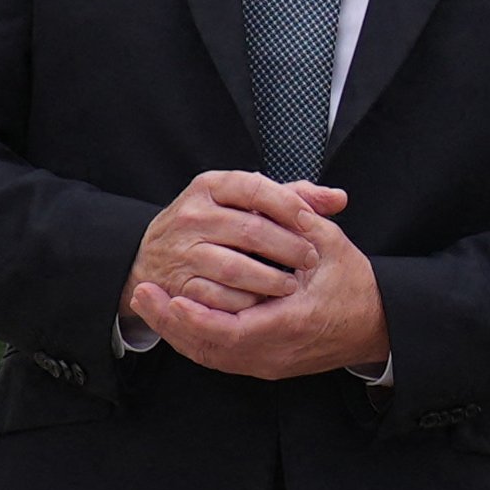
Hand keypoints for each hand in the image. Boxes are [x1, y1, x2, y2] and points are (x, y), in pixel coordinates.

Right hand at [128, 171, 338, 320]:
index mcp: (210, 186)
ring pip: (234, 266)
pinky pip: (218, 297)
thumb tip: (338, 198)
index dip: (289, 206)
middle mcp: (192, 214)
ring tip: (291, 285)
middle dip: (287, 248)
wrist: (151, 257)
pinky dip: (244, 302)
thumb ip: (290, 198)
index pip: (256, 187)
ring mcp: (181, 250)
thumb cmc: (211, 227)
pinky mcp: (178, 284)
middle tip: (310, 260)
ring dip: (270, 279)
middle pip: (250, 230)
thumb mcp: (242, 202)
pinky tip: (262, 303)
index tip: (312, 224)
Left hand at [136, 202, 390, 378]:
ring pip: (210, 355)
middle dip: (171, 324)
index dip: (196, 318)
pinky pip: (219, 356)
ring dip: (176, 332)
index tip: (171, 296)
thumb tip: (271, 196)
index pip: (231, 331)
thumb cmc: (355, 286)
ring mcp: (269, 363)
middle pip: (210, 349)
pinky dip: (193, 339)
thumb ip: (298, 220)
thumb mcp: (331, 247)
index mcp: (292, 324)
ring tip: (149, 305)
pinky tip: (174, 318)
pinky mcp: (264, 363)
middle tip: (142, 296)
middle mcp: (275, 352)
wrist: (376, 325)